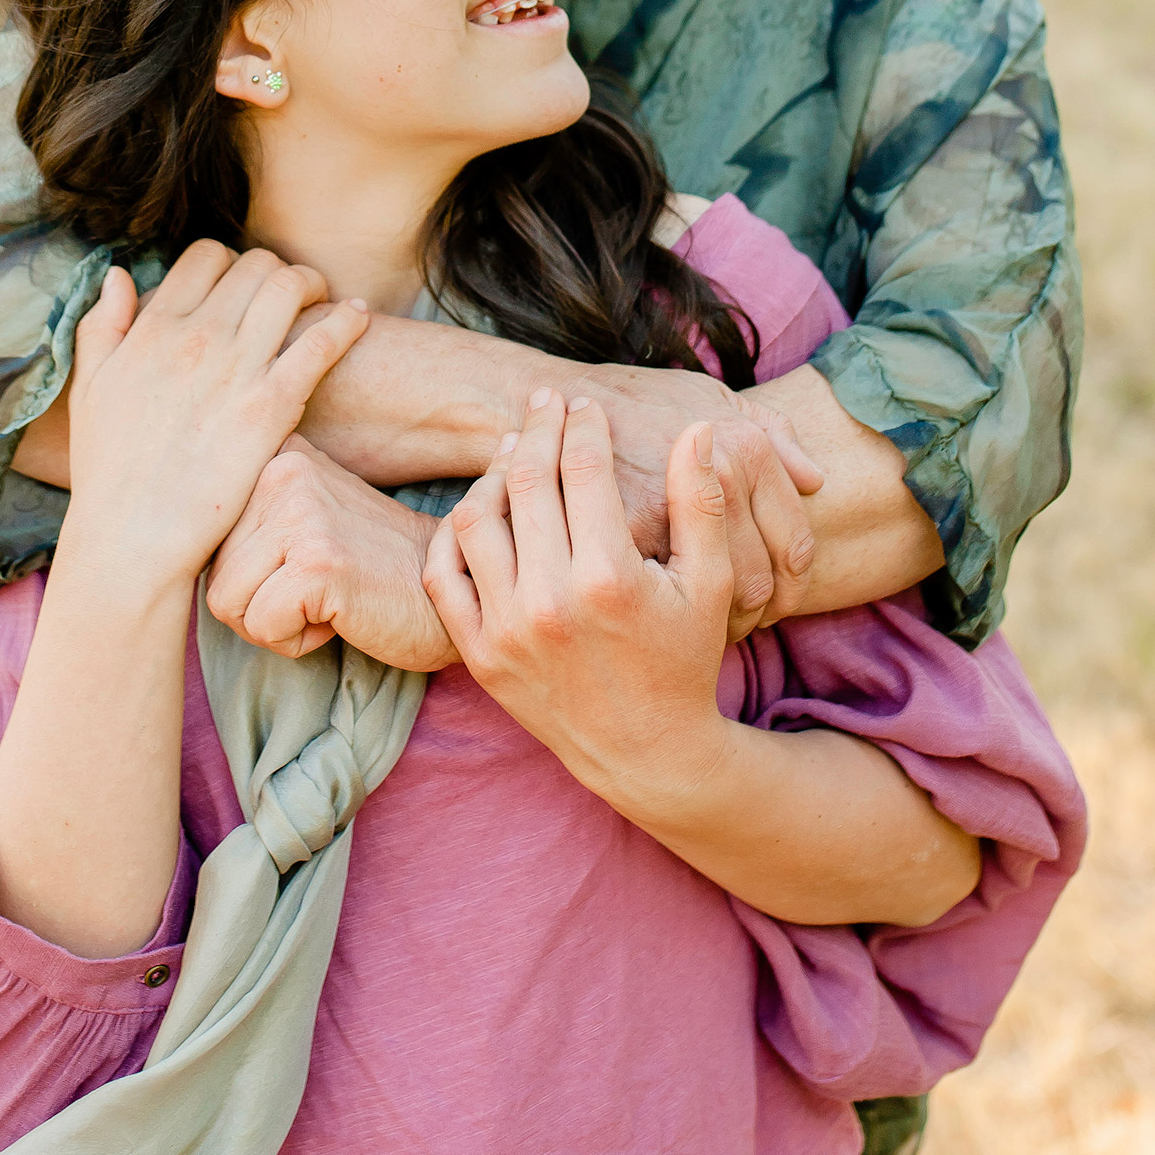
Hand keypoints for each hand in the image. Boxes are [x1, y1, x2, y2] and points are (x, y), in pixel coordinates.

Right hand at [63, 241, 369, 593]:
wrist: (132, 538)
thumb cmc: (109, 471)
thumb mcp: (90, 388)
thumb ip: (103, 325)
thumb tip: (119, 275)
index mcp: (153, 327)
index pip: (206, 256)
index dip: (230, 263)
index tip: (242, 287)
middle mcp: (196, 336)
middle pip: (256, 265)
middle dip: (277, 272)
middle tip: (292, 295)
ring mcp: (236, 369)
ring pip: (291, 287)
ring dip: (313, 285)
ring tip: (324, 303)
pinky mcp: (272, 406)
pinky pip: (321, 342)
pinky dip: (346, 322)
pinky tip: (358, 320)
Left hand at [207, 438, 454, 671]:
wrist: (450, 591)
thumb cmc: (369, 568)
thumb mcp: (301, 518)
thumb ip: (244, 519)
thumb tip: (159, 547)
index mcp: (273, 454)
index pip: (203, 540)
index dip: (247, 576)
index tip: (299, 567)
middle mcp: (282, 469)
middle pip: (211, 574)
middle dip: (257, 604)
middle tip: (318, 589)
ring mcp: (301, 512)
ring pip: (227, 604)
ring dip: (275, 624)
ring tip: (327, 599)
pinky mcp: (317, 562)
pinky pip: (262, 628)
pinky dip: (297, 642)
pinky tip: (340, 616)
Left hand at [423, 392, 733, 799]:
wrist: (647, 752)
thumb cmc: (684, 658)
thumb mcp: (712, 584)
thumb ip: (701, 503)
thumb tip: (696, 431)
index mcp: (609, 578)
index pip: (583, 470)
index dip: (583, 425)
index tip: (585, 404)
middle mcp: (549, 602)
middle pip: (526, 482)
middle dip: (537, 429)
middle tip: (544, 402)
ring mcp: (506, 630)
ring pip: (476, 519)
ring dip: (493, 474)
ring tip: (513, 450)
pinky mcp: (478, 654)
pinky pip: (443, 573)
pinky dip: (453, 533)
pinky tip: (481, 506)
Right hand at [538, 365, 822, 636]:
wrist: (559, 405)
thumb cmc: (639, 402)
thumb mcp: (710, 397)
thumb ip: (771, 431)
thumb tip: (814, 479)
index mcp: (745, 447)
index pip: (794, 543)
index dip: (793, 580)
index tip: (779, 598)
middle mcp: (718, 476)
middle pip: (762, 581)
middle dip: (760, 613)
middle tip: (745, 623)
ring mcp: (674, 513)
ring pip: (723, 600)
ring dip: (723, 623)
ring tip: (712, 626)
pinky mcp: (626, 542)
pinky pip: (670, 600)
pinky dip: (677, 621)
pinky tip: (673, 622)